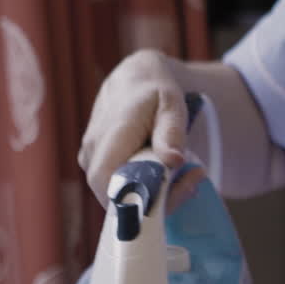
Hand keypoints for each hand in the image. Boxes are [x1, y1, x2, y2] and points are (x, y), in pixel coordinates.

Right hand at [79, 49, 189, 206]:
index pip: (106, 181)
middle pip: (115, 195)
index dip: (135, 199)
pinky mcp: (97, 166)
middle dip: (156, 200)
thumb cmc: (155, 93)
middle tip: (193, 180)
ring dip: (155, 195)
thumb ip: (171, 132)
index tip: (175, 191)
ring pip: (119, 195)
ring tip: (188, 175)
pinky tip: (171, 175)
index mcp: (110, 135)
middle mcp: (93, 151)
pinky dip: (147, 189)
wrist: (134, 82)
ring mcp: (91, 160)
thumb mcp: (171, 106)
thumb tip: (173, 161)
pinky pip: (120, 188)